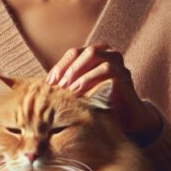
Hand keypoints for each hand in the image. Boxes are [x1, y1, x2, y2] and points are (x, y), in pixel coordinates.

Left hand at [46, 43, 161, 142]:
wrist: (126, 119)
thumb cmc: (100, 104)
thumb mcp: (82, 91)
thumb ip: (68, 83)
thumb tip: (43, 84)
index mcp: (96, 54)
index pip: (74, 53)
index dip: (60, 66)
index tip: (49, 82)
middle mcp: (108, 53)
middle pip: (83, 51)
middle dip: (68, 67)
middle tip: (58, 86)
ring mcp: (118, 61)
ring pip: (94, 54)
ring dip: (77, 71)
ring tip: (67, 89)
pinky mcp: (124, 74)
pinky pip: (106, 68)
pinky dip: (89, 78)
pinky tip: (79, 91)